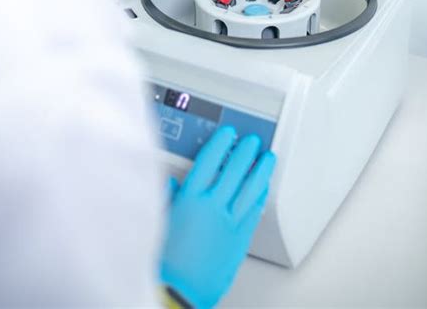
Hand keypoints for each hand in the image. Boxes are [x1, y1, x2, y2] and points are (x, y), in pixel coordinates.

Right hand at [160, 127, 276, 308]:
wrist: (178, 292)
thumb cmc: (164, 261)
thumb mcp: (159, 221)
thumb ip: (166, 198)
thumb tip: (169, 183)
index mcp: (190, 199)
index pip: (209, 160)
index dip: (221, 144)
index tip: (228, 134)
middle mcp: (212, 207)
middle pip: (234, 170)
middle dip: (245, 151)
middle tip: (251, 141)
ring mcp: (229, 223)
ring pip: (250, 188)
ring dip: (260, 170)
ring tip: (267, 158)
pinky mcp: (240, 240)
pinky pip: (254, 211)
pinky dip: (260, 195)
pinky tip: (264, 187)